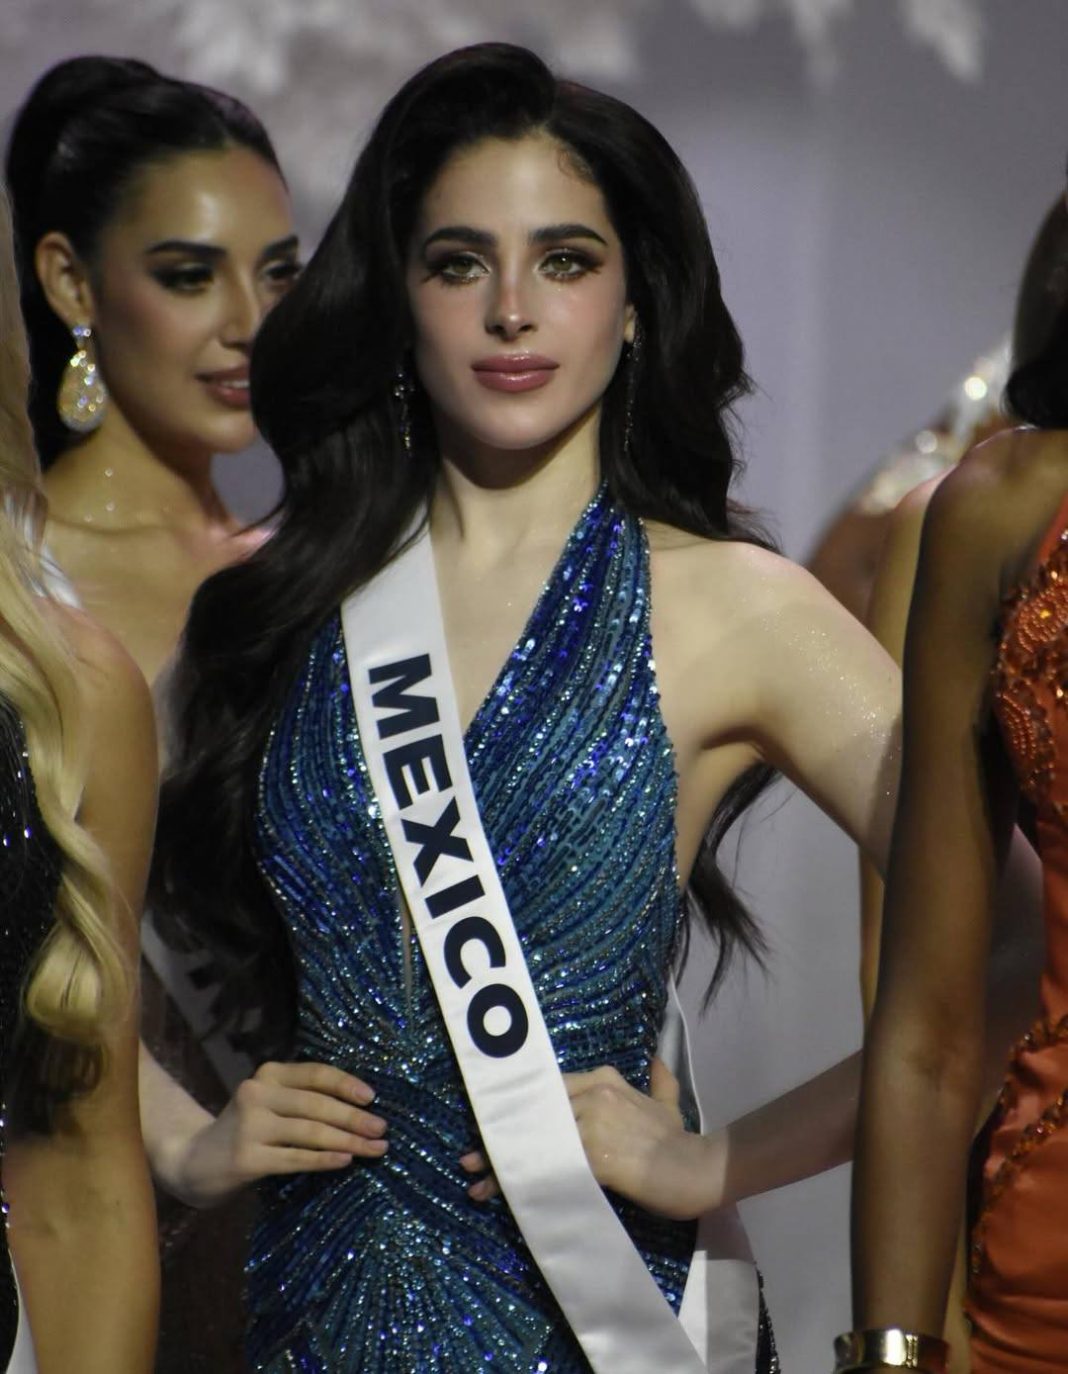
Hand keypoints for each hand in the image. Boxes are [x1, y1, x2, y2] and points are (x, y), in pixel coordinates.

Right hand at [170, 1061, 386, 1206]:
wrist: (193, 1161)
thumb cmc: (247, 1131)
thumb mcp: (270, 1104)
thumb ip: (303, 1098)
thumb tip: (361, 1107)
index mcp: (268, 1074)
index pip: (316, 1074)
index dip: (347, 1084)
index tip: (373, 1097)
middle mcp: (257, 1093)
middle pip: (317, 1104)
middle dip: (355, 1118)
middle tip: (382, 1130)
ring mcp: (249, 1125)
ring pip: (311, 1132)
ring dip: (348, 1141)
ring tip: (374, 1149)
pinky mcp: (246, 1158)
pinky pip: (295, 1158)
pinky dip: (324, 1160)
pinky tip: (345, 1161)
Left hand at [460, 1059, 725, 1218]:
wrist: (697, 1167)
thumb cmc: (679, 1140)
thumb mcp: (668, 1104)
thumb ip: (660, 1082)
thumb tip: (657, 1060)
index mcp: (602, 1079)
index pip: (545, 1089)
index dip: (516, 1110)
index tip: (491, 1125)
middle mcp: (591, 1094)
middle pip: (532, 1115)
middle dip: (499, 1138)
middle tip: (471, 1159)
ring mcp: (592, 1124)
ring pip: (534, 1142)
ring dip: (502, 1166)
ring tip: (479, 1184)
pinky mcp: (594, 1156)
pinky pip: (548, 1167)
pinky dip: (524, 1181)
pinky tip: (507, 1195)